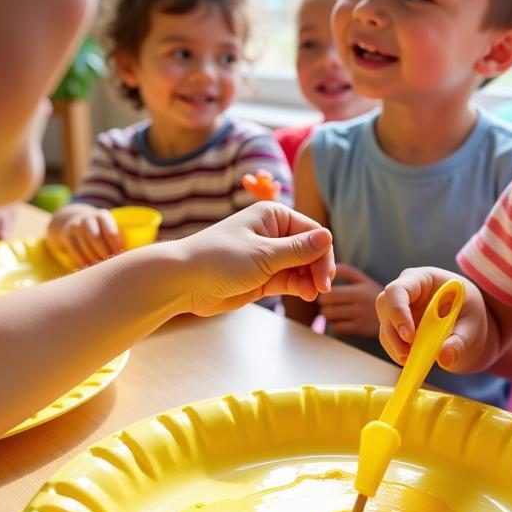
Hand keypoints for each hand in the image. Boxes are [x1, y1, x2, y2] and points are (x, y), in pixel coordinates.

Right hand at [45, 204, 123, 267]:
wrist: (72, 221)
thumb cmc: (99, 230)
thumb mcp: (107, 226)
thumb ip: (119, 237)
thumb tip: (130, 256)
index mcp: (103, 216)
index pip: (110, 231)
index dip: (116, 246)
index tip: (120, 257)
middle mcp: (88, 219)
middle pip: (97, 239)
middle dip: (105, 254)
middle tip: (112, 266)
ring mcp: (76, 226)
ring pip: (86, 247)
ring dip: (95, 260)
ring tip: (103, 270)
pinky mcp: (67, 236)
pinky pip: (76, 252)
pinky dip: (84, 262)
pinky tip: (90, 269)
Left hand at [176, 202, 333, 315]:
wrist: (183, 282)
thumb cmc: (219, 259)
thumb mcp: (263, 254)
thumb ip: (298, 249)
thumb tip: (328, 236)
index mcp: (274, 216)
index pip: (313, 232)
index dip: (323, 254)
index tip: (324, 277)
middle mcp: (274, 233)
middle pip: (310, 250)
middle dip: (318, 269)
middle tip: (321, 289)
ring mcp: (269, 256)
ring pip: (302, 267)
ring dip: (310, 280)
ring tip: (311, 294)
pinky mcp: (263, 277)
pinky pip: (290, 280)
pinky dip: (299, 287)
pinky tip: (304, 294)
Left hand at [316, 263, 381, 335]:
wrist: (394, 318)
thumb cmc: (372, 297)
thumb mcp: (364, 281)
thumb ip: (346, 271)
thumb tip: (327, 269)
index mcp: (361, 285)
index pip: (332, 287)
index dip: (324, 289)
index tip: (325, 291)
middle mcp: (361, 298)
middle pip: (328, 300)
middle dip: (323, 302)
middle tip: (326, 303)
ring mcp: (361, 314)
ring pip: (330, 314)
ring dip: (327, 314)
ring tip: (332, 312)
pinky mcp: (360, 328)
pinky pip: (336, 327)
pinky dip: (334, 325)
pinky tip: (340, 322)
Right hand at [376, 267, 490, 370]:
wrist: (466, 316)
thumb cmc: (468, 308)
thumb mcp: (471, 323)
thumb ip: (460, 340)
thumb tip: (445, 358)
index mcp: (422, 279)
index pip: (398, 290)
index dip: (398, 311)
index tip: (409, 336)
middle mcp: (405, 291)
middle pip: (385, 307)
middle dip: (393, 333)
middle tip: (408, 355)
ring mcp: (398, 308)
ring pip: (385, 326)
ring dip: (395, 346)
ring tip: (413, 360)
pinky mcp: (397, 325)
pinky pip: (390, 339)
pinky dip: (398, 352)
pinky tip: (412, 359)